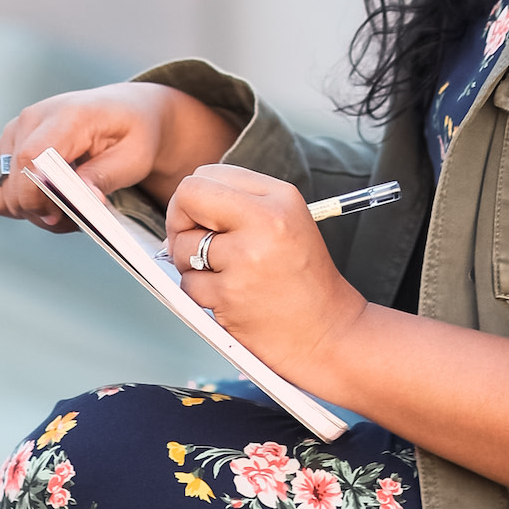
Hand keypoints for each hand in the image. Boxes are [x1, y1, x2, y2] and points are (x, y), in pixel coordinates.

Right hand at [0, 81, 237, 230]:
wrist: (126, 112)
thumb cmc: (133, 133)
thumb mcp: (134, 157)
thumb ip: (105, 176)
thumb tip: (84, 200)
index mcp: (67, 115)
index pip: (31, 157)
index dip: (37, 194)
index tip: (60, 216)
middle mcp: (32, 118)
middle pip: (15, 180)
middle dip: (42, 212)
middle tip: (77, 218)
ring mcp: (15, 130)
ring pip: (4, 191)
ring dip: (33, 212)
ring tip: (67, 209)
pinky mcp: (7, 145)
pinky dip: (22, 204)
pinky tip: (50, 201)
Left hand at [161, 166, 369, 388]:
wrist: (328, 333)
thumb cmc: (303, 280)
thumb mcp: (288, 221)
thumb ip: (241, 202)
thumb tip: (184, 203)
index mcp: (279, 197)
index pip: (208, 175)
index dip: (195, 199)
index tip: (201, 219)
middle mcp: (265, 220)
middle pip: (188, 196)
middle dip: (180, 221)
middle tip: (195, 243)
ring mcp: (246, 258)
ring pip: (181, 246)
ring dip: (190, 264)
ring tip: (224, 275)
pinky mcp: (230, 294)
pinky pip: (188, 284)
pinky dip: (201, 294)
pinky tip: (229, 298)